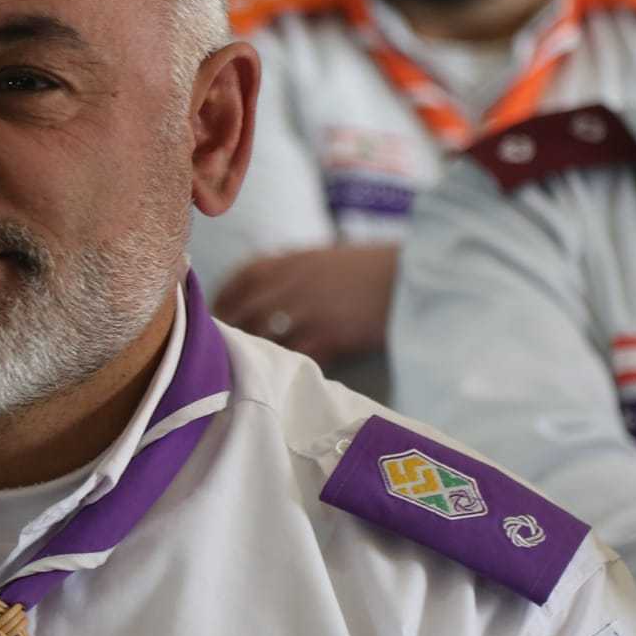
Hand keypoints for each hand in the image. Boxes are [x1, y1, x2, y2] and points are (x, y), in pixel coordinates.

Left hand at [212, 244, 401, 365]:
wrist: (418, 279)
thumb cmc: (377, 267)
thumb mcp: (329, 258)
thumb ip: (296, 270)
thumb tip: (270, 286)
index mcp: (293, 260)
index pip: (243, 276)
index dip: (225, 296)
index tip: (217, 312)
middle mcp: (293, 284)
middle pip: (244, 311)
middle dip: (230, 330)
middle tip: (220, 349)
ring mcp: (308, 312)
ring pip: (262, 336)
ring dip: (251, 352)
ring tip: (242, 368)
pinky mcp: (329, 337)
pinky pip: (294, 357)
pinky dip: (285, 368)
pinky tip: (282, 378)